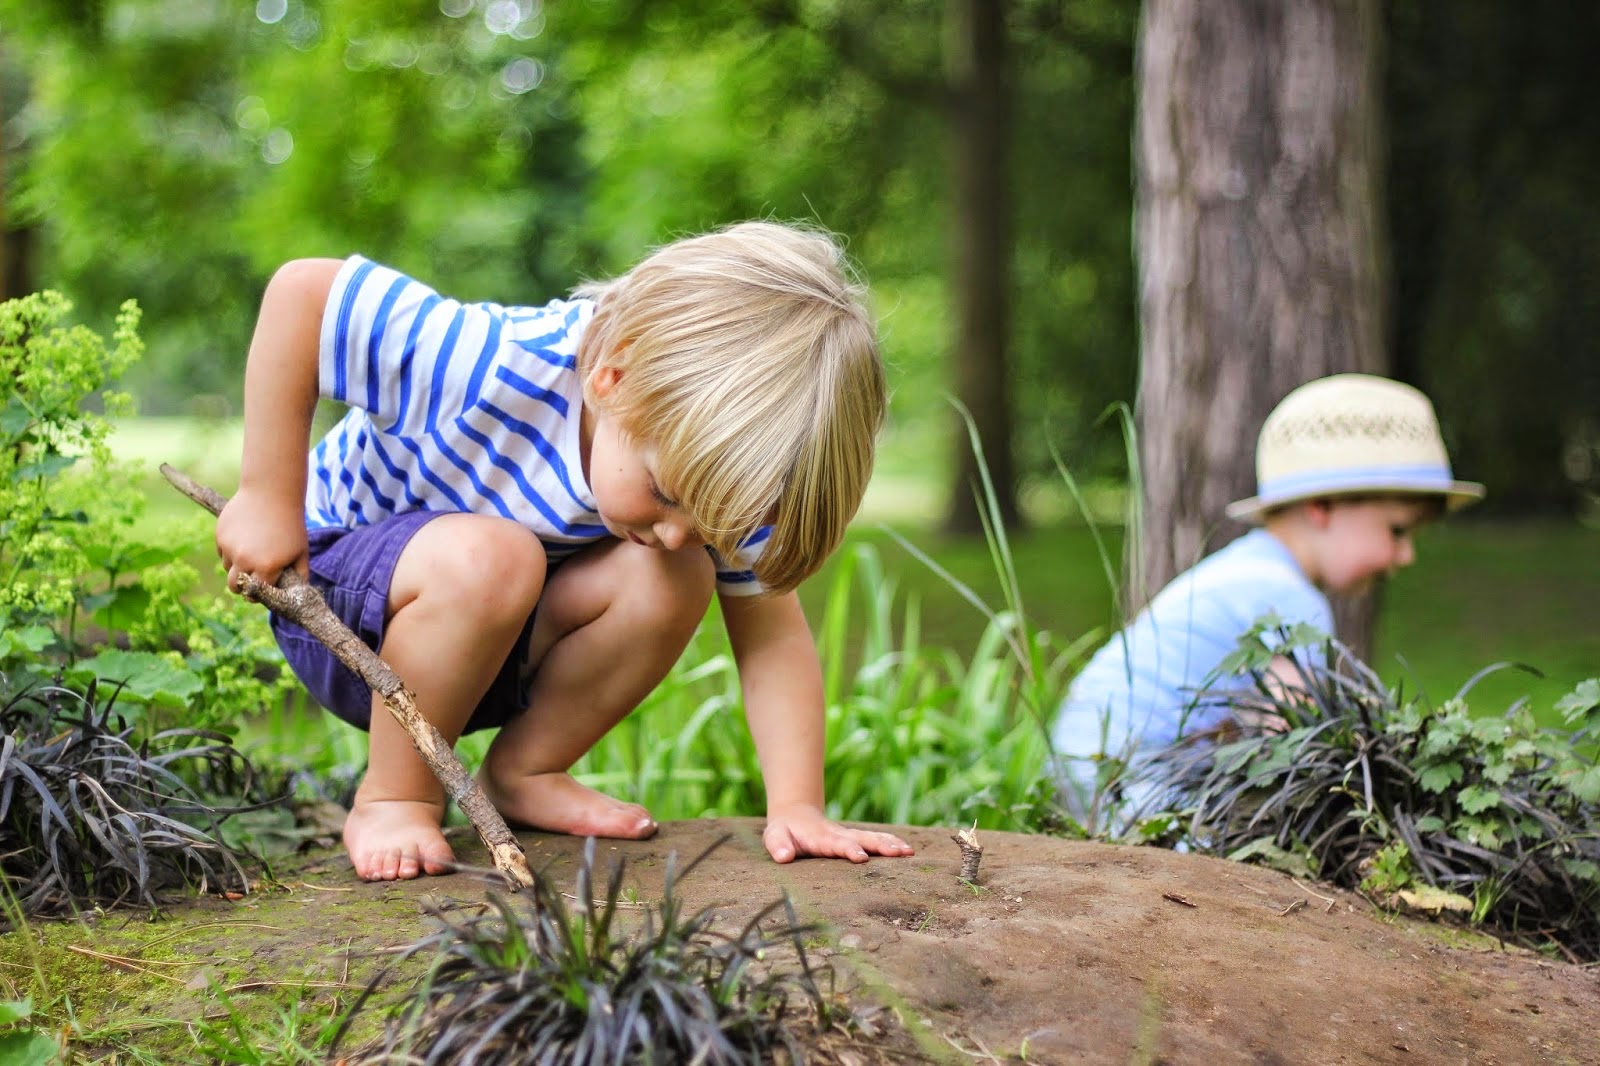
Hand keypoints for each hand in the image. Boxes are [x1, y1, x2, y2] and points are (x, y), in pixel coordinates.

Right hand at [215, 485, 309, 594]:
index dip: (257, 595)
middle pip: (234, 587)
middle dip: (241, 587)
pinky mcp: (220, 535)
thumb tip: (295, 595)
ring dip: (236, 565)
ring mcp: (230, 548)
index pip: (254, 595)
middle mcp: (245, 560)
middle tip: (250, 578)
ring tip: (252, 549)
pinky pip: (221, 551)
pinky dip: (229, 549)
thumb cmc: (291, 524)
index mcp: (267, 568)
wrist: (272, 492)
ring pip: (227, 568)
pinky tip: (244, 536)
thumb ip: (300, 576)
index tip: (260, 591)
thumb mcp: (301, 552)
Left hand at [762, 804, 914, 864]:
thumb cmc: (783, 832)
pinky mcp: (855, 839)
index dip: (848, 849)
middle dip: (880, 845)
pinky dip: (891, 843)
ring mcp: (849, 836)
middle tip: (899, 852)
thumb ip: (778, 846)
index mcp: (821, 838)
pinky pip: (875, 839)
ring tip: (909, 852)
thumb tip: (784, 857)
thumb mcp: (774, 837)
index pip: (837, 844)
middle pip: (862, 838)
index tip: (861, 856)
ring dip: (890, 844)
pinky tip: (907, 850)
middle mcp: (839, 835)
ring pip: (872, 837)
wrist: (794, 815)